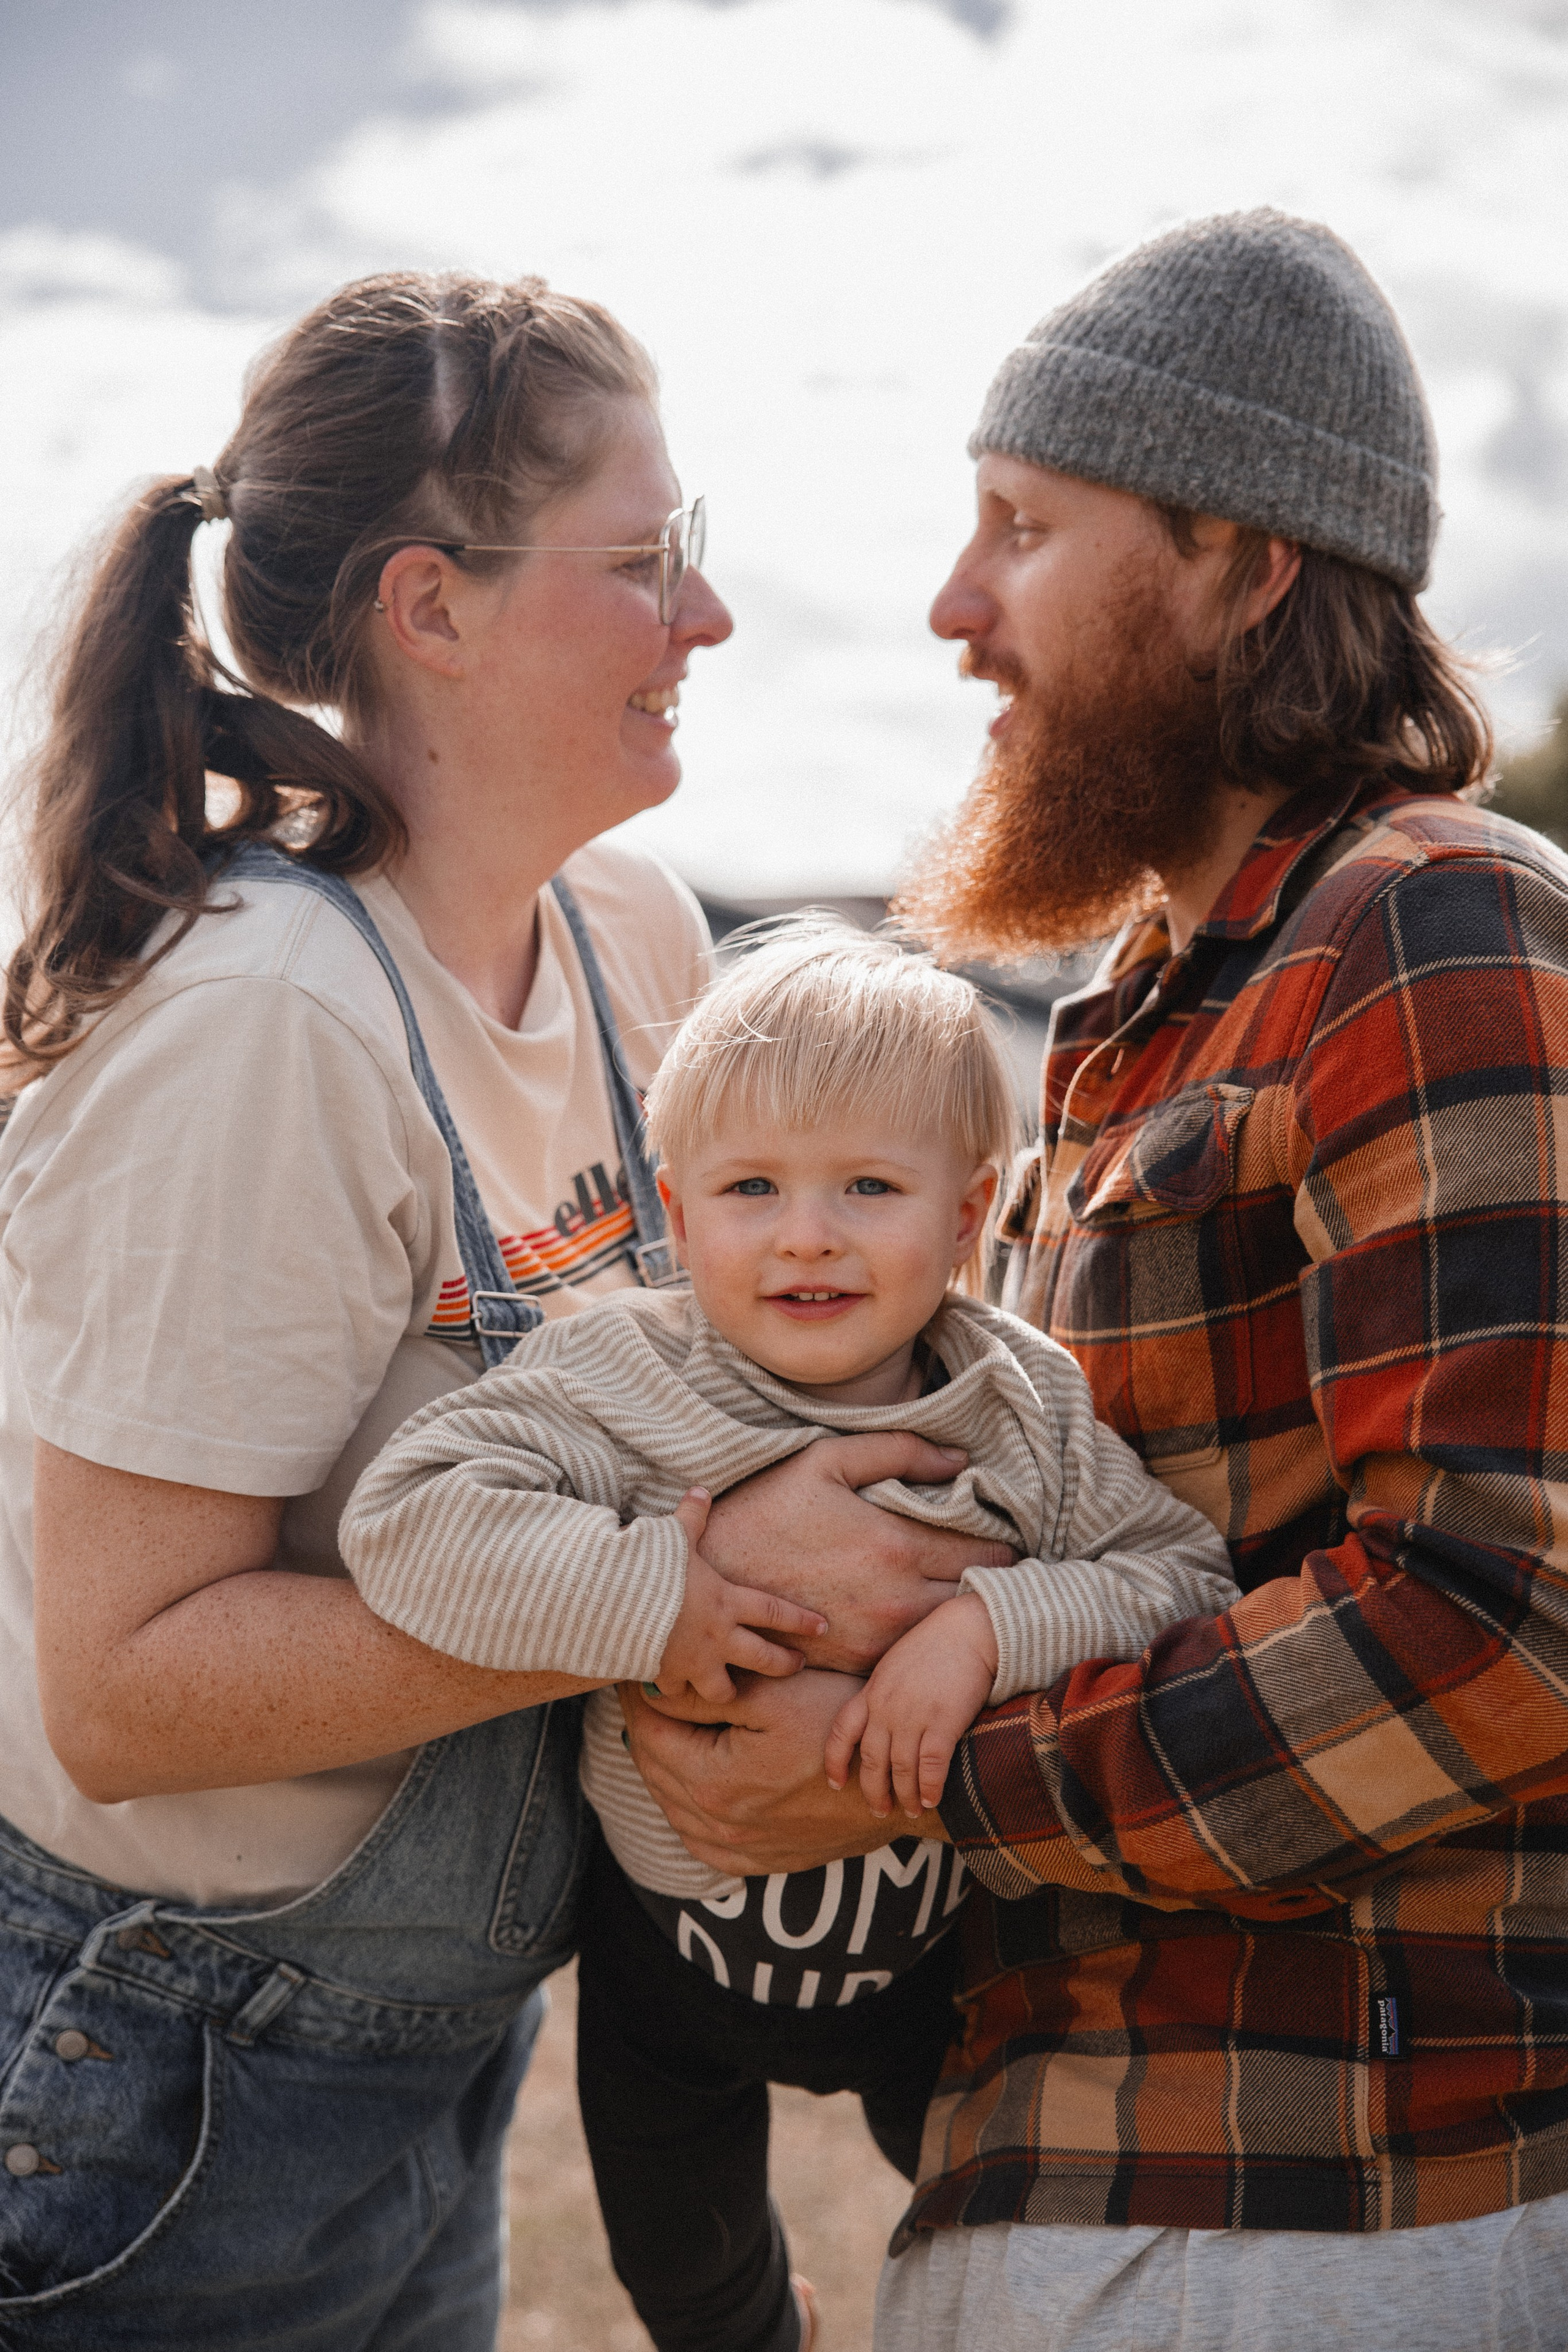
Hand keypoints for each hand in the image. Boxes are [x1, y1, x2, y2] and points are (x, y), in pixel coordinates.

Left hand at [620, 1670, 947, 1876]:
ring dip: (662, 1767)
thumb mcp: (773, 1696)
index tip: (636, 1671)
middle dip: (645, 1729)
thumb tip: (650, 1690)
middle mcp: (716, 1824)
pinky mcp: (758, 1860)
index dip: (639, 1698)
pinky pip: (700, 1842)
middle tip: (643, 1693)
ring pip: (672, 1807)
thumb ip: (704, 1697)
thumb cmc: (838, 1726)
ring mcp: (737, 1849)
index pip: (650, 1734)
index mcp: (713, 1781)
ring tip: (665, 1729)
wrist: (893, 1782)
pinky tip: (690, 1786)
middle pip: (655, 1771)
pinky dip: (685, 1811)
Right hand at [655, 1490, 826, 1703]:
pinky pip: (676, 1691)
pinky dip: (676, 1690)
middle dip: (784, 1664)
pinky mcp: (665, 1674)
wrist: (612, 1602)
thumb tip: (700, 1490)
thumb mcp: (674, 1535)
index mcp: (727, 1601)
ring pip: (723, 1689)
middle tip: (799, 1666)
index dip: (801, 1620)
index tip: (823, 1627)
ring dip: (728, 1690)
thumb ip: (692, 1516)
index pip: (775, 1612)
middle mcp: (718, 1637)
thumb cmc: (649, 1566)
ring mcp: (693, 1661)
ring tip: (731, 1689)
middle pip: (764, 1659)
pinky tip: (675, 1687)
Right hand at [700, 1434, 1016, 1674]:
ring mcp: (877, 1638)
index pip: (984, 1553)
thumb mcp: (827, 1461)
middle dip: (990, 1582)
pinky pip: (912, 1654)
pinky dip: (924, 1638)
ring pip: (946, 1631)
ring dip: (959, 1612)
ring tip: (964, 1592)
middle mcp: (895, 1600)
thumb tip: (960, 1460)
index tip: (1007, 1540)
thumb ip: (899, 1452)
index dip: (1003, 1547)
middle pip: (974, 1597)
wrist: (712, 1576)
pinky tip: (920, 1619)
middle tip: (995, 1567)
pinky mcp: (856, 1662)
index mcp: (896, 1546)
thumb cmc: (768, 1508)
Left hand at [824, 1593, 997, 1818]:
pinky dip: (930, 1787)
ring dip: (905, 1795)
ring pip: (901, 1768)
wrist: (970, 1629)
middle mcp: (887, 1706)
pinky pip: (932, 1765)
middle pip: (871, 1760)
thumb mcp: (895, 1665)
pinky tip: (932, 1800)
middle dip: (873, 1790)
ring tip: (911, 1809)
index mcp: (873, 1691)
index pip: (841, 1731)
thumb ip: (884, 1693)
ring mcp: (914, 1715)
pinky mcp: (944, 1721)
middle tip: (880, 1809)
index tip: (835, 1783)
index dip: (835, 1761)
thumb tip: (883, 1722)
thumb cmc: (937, 1644)